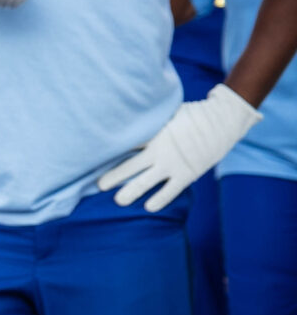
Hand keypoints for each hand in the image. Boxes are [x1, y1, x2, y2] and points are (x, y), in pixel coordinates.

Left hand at [98, 86, 261, 210]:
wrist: (222, 121)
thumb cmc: (191, 114)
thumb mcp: (167, 112)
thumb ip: (150, 118)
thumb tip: (131, 108)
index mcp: (151, 134)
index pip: (125, 145)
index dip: (108, 152)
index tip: (93, 157)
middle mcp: (158, 151)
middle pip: (129, 166)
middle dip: (113, 176)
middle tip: (99, 185)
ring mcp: (172, 164)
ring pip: (146, 182)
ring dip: (131, 191)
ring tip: (119, 200)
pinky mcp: (186, 174)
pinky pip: (170, 191)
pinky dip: (160, 199)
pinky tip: (149, 207)